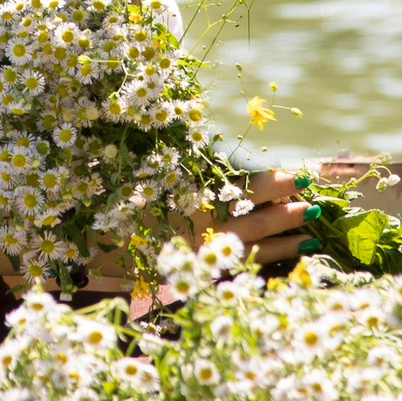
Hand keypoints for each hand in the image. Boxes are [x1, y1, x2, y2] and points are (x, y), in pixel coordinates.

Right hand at [76, 171, 307, 297]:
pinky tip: (292, 253)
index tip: (297, 176)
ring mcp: (196, 253)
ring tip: (313, 225)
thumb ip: (181, 164)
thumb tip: (207, 131)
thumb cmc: (114, 206)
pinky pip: (239, 264)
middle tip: (316, 201)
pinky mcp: (196, 269)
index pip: (235, 191)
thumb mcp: (143, 177)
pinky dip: (267, 257)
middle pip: (249, 218)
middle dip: (284, 209)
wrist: (84, 250)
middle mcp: (193, 229)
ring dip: (283, 235)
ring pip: (249, 244)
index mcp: (184, 201)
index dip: (269, 185)